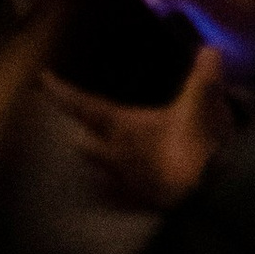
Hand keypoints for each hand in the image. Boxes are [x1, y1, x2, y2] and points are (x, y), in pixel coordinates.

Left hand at [38, 45, 233, 215]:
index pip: (85, 106)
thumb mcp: (206, 100)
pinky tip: (132, 183)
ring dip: (100, 161)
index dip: (63, 93)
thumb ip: (206, 73)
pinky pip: (121, 195)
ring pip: (99, 172)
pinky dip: (120, 187)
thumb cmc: (196, 144)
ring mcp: (126, 184)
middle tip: (83, 124)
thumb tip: (210, 48)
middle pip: (85, 144)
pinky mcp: (142, 204)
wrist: (209, 196)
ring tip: (108, 152)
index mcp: (123, 127)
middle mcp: (116, 156)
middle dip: (82, 134)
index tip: (44, 79)